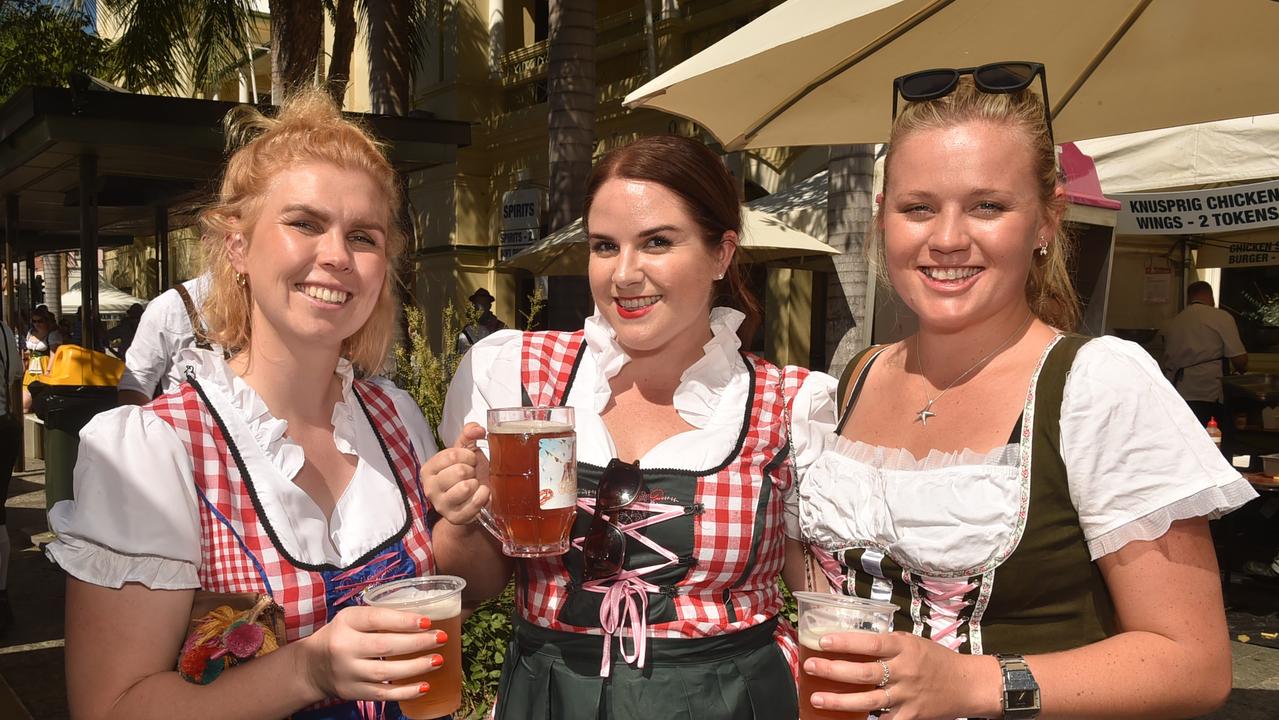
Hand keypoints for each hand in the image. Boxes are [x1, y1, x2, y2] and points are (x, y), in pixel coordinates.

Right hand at [298, 605, 446, 702]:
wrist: (312, 666)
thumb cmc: (342, 635)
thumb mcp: (353, 618)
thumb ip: (380, 617)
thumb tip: (423, 616)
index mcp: (346, 621)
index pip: (376, 618)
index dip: (403, 620)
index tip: (427, 621)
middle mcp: (344, 647)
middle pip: (384, 645)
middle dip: (417, 643)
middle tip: (441, 638)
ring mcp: (347, 672)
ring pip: (385, 672)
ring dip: (415, 667)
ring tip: (437, 660)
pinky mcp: (352, 692)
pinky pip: (382, 694)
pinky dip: (405, 692)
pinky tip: (424, 686)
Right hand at [422, 422, 490, 524]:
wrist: (472, 501)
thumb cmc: (468, 474)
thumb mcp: (465, 452)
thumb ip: (469, 435)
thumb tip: (477, 429)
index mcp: (429, 469)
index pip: (452, 455)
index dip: (468, 456)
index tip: (470, 460)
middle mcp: (430, 488)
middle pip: (459, 471)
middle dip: (472, 470)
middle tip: (472, 475)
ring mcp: (441, 505)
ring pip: (466, 487)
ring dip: (477, 484)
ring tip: (474, 485)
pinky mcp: (454, 518)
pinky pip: (475, 503)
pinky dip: (484, 496)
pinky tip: (481, 494)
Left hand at [801, 630, 994, 719]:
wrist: (968, 685)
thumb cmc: (937, 660)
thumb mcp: (913, 642)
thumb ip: (886, 644)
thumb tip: (852, 641)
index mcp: (904, 647)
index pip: (871, 642)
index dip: (846, 642)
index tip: (823, 641)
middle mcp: (905, 671)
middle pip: (864, 672)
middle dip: (833, 670)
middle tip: (809, 666)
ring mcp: (907, 696)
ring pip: (869, 700)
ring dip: (840, 700)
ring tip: (817, 698)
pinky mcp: (911, 716)